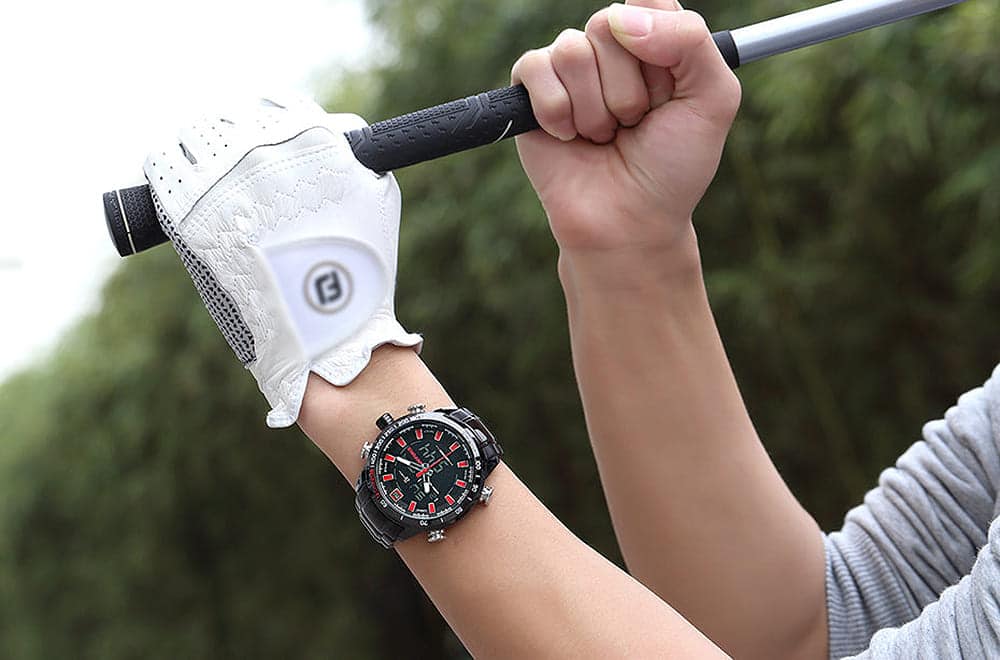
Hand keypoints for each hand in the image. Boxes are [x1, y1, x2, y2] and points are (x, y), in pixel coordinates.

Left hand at [145, 95, 420, 427]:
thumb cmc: (359, 268)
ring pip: (191, 133)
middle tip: (234, 160)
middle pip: (230, 116)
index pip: (276, 102)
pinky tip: (174, 177)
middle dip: (232, 134)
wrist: (326, 326)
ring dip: (196, 146)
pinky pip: (160, 165)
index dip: (271, 118)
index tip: (267, 137)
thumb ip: (354, 154)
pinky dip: (165, 166)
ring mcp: (221, 178)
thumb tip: (336, 133)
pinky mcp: (188, 212)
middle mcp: (262, 148)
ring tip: (202, 169)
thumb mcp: (378, 196)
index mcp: (310, 136)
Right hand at [512, 1, 740, 261]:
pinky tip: (569, 138)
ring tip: (603, 137)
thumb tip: (621, 16)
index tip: (667, 92)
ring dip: (594, 109)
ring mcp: (569, 72)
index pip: (650, 4)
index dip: (659, 49)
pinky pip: (535, 68)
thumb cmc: (672, 168)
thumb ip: (690, 40)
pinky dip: (557, 110)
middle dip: (627, 87)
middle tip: (634, 124)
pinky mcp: (530, 94)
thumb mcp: (712, 100)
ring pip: (572, 50)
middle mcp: (611, 50)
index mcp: (656, 43)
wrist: (629, 223)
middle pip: (608, 23)